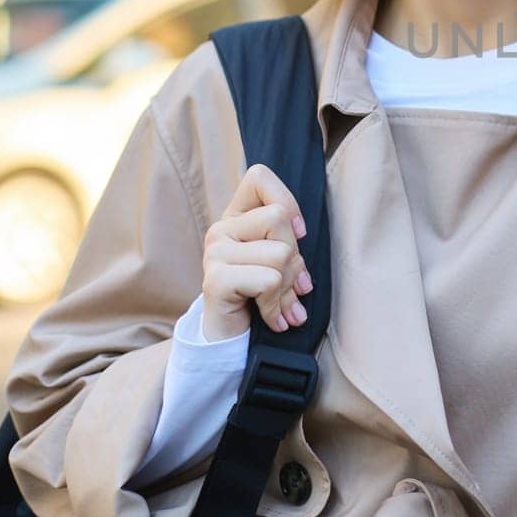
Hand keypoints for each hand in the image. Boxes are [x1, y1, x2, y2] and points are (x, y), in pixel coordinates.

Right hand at [200, 163, 313, 340]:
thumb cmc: (260, 295)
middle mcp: (221, 229)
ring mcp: (215, 253)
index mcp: (236, 216)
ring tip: (283, 306)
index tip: (297, 232)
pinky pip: (269, 281)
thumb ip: (286, 237)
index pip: (258, 177)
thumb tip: (301, 233)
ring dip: (289, 287)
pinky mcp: (216, 280)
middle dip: (296, 258)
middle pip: (279, 218)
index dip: (287, 200)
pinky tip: (273, 319)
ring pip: (280, 254)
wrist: (230, 340)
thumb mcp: (277, 260)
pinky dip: (277, 305)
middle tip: (293, 286)